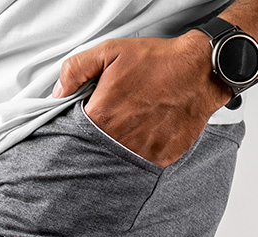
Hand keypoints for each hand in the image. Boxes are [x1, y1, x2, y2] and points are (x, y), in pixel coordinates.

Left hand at [53, 32, 232, 167]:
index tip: (91, 118)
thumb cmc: (156, 61)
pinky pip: (144, 163)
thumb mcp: (110, 51)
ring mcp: (141, 152)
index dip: (82, 126)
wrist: (198, 71)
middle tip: (116, 120)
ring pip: (120, 158)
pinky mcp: (160, 158)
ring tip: (133, 126)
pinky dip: (143, 152)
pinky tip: (149, 133)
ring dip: (122, 147)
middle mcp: (119, 140)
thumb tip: (59, 91)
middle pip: (98, 149)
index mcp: (102, 117)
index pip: (78, 134)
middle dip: (102, 137)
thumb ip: (77, 69)